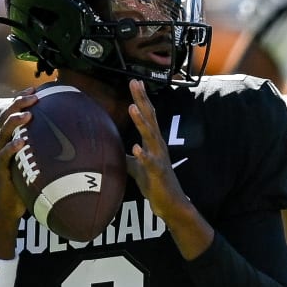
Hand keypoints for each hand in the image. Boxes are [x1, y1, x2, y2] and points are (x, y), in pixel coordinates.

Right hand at [0, 88, 36, 250]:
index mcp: (7, 139)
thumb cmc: (24, 185)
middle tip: (34, 96)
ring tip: (27, 115)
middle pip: (6, 117)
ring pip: (2, 132)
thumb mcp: (34, 163)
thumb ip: (44, 151)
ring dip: (15, 121)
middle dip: (19, 103)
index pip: (12, 113)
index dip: (22, 99)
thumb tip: (73, 141)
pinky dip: (11, 147)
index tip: (36, 88)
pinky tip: (20, 142)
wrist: (7, 209)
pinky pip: (4, 155)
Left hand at [126, 80, 207, 251]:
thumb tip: (115, 150)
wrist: (170, 204)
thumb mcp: (137, 167)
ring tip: (133, 108)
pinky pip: (150, 163)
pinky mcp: (158, 174)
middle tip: (134, 83)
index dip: (140, 99)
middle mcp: (157, 146)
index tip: (134, 82)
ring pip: (150, 137)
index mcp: (152, 142)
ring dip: (141, 122)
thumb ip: (129, 156)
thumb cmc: (155, 185)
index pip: (147, 116)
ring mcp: (159, 158)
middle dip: (142, 101)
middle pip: (150, 118)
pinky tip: (136, 148)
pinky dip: (143, 155)